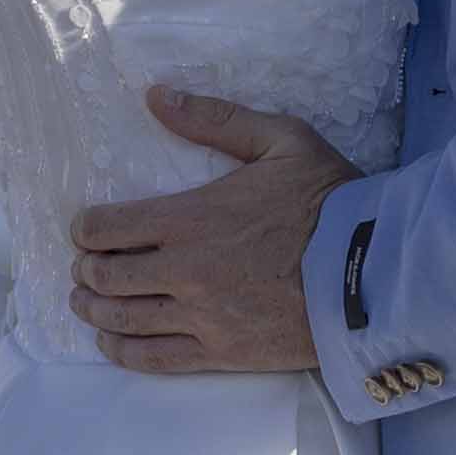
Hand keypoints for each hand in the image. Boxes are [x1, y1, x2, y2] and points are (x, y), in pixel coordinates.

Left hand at [71, 92, 343, 371]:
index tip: (84, 228)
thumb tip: (157, 95)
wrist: (371, 272)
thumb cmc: (329, 201)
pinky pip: (154, 359)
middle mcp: (184, 272)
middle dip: (86, 268)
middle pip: (106, 275)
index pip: (106, 227)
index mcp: (189, 218)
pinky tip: (111, 342)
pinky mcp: (219, 353)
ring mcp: (200, 317)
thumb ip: (215, 118)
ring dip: (93, 309)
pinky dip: (122, 351)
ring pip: (122, 319)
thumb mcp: (280, 139)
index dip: (84, 228)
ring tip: (86, 301)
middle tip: (84, 265)